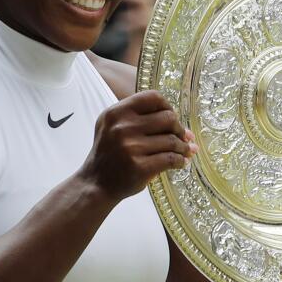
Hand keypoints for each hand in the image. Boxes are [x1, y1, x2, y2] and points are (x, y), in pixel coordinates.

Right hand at [79, 90, 195, 201]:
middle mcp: (122, 127)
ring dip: (183, 147)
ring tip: (185, 151)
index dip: (167, 106)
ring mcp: (130, 147)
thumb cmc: (109, 155)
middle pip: (167, 118)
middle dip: (179, 128)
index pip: (152, 97)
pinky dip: (180, 161)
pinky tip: (181, 162)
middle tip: (183, 137)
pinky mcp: (139, 167)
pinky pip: (170, 159)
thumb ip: (140, 119)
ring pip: (172, 140)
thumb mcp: (113, 127)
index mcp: (116, 113)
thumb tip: (183, 127)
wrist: (96, 184)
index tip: (171, 118)